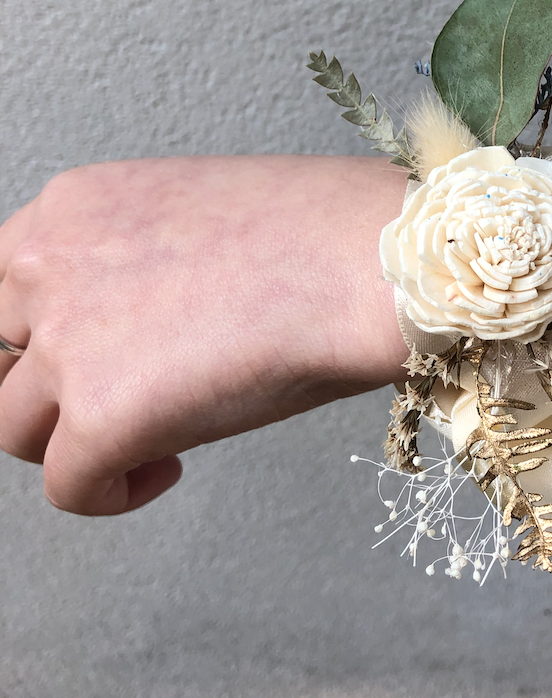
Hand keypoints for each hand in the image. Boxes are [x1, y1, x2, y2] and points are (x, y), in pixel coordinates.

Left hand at [0, 155, 408, 514]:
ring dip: (76, 443)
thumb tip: (149, 324)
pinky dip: (111, 492)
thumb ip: (144, 263)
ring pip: (17, 427)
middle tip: (105, 404)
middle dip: (48, 388)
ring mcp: (70, 341)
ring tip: (150, 444)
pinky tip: (165, 471)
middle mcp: (51, 265)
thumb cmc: (325, 232)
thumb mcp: (202, 218)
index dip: (43, 331)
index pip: (7, 283)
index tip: (89, 355)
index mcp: (77, 205)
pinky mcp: (104, 415)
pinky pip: (68, 485)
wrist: (368, 260)